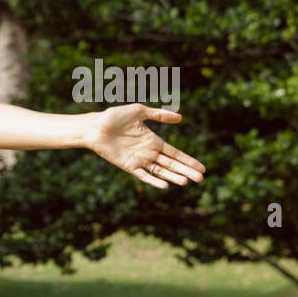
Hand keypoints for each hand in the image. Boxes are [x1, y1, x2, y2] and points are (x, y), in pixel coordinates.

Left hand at [87, 104, 206, 188]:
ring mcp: (139, 161)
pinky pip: (143, 176)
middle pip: (172, 165)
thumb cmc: (115, 117)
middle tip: (201, 179)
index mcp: (154, 141)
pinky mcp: (128, 166)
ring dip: (173, 177)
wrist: (95, 126)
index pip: (175, 153)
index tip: (202, 168)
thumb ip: (159, 115)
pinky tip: (164, 185)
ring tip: (186, 182)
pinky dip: (153, 181)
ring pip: (161, 172)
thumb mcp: (140, 111)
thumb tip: (180, 117)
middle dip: (186, 171)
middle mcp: (149, 153)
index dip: (188, 161)